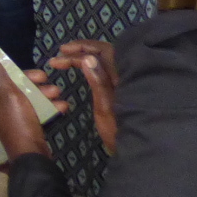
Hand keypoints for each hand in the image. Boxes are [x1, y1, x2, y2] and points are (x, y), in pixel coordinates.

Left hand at [0, 54, 50, 160]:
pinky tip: (62, 107)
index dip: (20, 73)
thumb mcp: (9, 93)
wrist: (30, 154)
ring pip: (29, 97)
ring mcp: (11, 114)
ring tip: (58, 95)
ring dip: (45, 95)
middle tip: (51, 85)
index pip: (2, 75)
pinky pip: (35, 110)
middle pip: (18, 86)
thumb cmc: (17, 121)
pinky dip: (48, 108)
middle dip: (37, 85)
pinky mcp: (24, 123)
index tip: (39, 75)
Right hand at [47, 38, 117, 153]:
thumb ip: (99, 82)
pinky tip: (83, 67)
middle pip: (104, 53)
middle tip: (60, 53)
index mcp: (124, 76)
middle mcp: (126, 75)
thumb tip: (88, 57)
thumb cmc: (118, 130)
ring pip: (104, 61)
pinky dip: (91, 65)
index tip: (61, 51)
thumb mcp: (105, 107)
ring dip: (84, 56)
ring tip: (66, 58)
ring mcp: (124, 81)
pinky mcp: (120, 89)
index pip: (103, 51)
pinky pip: (106, 70)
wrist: (135, 148)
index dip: (81, 48)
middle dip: (81, 50)